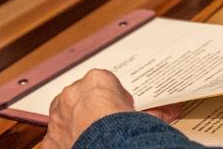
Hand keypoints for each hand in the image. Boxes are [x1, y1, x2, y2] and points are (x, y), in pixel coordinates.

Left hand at [43, 69, 180, 148]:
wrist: (106, 143)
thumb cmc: (123, 124)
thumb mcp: (144, 114)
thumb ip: (153, 111)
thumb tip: (172, 111)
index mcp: (95, 80)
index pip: (100, 84)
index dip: (110, 98)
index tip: (117, 109)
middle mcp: (72, 94)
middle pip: (78, 97)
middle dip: (88, 109)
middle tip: (104, 123)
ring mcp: (58, 118)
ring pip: (62, 117)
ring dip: (72, 126)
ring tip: (91, 137)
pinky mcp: (50, 141)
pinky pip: (53, 142)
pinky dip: (62, 146)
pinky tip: (76, 147)